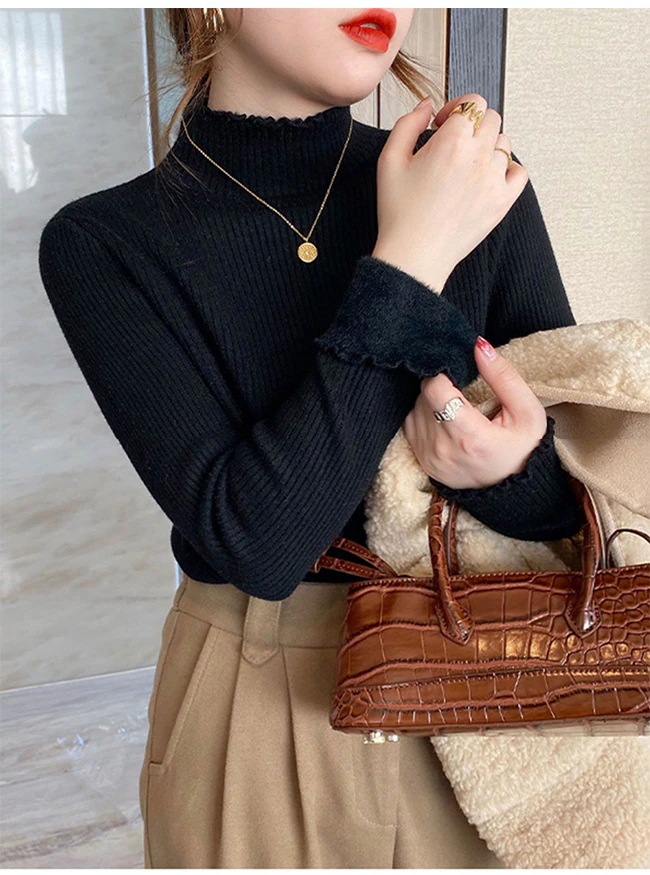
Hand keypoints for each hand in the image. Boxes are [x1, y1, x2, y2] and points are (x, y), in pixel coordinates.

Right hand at [373, 92, 528, 292]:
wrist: (414, 255)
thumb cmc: (399, 213)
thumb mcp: (389, 161)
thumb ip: (408, 124)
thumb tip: (426, 105)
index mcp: (451, 141)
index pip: (471, 103)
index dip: (455, 109)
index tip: (443, 124)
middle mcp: (478, 156)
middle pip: (491, 118)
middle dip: (472, 125)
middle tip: (454, 144)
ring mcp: (494, 179)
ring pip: (504, 144)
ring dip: (488, 146)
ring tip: (467, 164)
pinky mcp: (503, 201)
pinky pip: (519, 172)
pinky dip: (508, 169)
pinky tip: (488, 177)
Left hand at [402, 336, 547, 488]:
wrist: (510, 489)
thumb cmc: (522, 448)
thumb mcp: (528, 412)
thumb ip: (504, 377)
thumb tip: (479, 346)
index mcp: (469, 437)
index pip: (434, 389)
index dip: (443, 373)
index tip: (458, 374)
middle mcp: (442, 449)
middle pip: (424, 396)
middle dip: (441, 386)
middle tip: (464, 394)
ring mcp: (428, 457)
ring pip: (416, 408)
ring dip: (432, 401)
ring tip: (459, 410)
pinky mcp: (421, 459)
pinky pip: (411, 423)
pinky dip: (425, 416)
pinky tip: (448, 422)